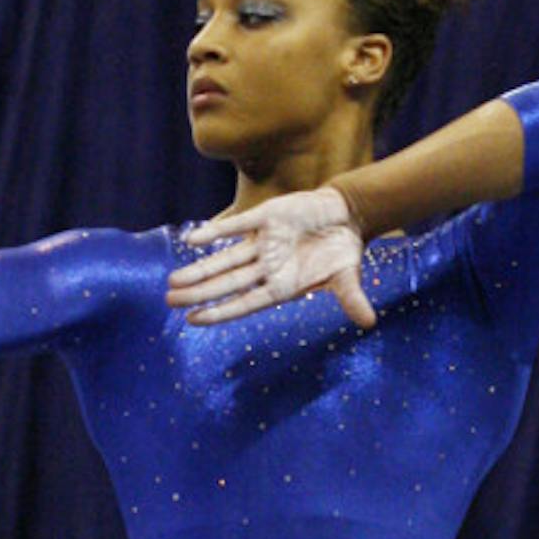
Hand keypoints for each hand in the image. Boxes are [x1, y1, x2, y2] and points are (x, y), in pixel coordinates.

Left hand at [165, 187, 375, 328]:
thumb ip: (351, 298)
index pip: (245, 303)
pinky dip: (216, 232)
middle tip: (169, 300)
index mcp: (282, 286)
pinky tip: (192, 240)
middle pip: (226, 283)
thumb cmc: (342, 253)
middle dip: (199, 293)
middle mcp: (266, 268)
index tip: (193, 320)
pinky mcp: (266, 218)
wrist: (346, 217)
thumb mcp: (347, 277)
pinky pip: (237, 226)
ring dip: (200, 269)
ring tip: (173, 281)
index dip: (220, 312)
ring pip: (225, 260)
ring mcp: (263, 244)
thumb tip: (369, 322)